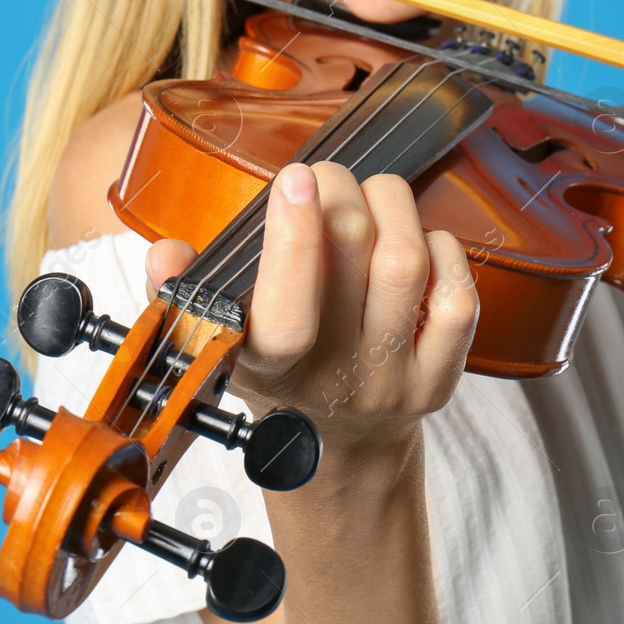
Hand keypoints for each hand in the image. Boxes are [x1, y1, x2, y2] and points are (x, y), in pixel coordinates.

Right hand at [143, 162, 478, 452]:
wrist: (340, 447)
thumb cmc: (280, 370)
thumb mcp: (219, 341)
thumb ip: (186, 290)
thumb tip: (165, 253)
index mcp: (270, 369)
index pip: (286, 312)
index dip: (293, 238)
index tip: (294, 178)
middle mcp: (333, 377)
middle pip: (356, 257)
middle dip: (343, 189)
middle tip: (327, 176)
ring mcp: (392, 381)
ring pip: (408, 264)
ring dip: (393, 204)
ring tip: (372, 193)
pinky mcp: (441, 379)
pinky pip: (458, 296)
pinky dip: (442, 248)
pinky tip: (417, 240)